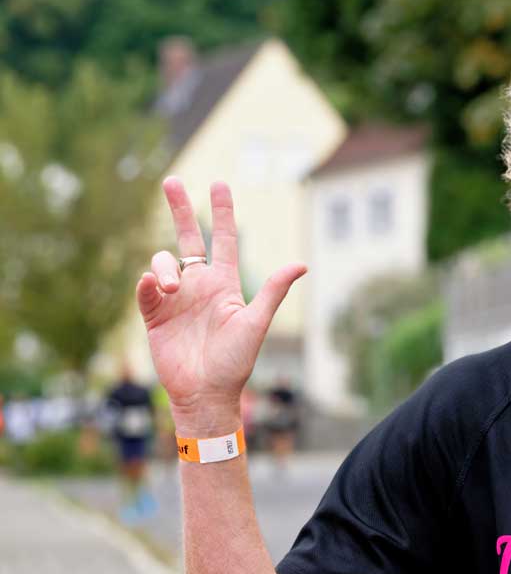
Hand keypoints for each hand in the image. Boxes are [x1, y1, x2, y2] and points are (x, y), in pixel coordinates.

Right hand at [135, 178, 305, 430]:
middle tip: (172, 181)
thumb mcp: (256, 323)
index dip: (223, 213)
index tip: (219, 185)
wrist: (206, 393)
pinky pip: (145, 288)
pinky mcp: (154, 314)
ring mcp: (175, 299)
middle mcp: (199, 285)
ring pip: (163, 261)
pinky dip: (148, 283)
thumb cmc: (236, 362)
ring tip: (171, 287)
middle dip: (180, 209)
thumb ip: (273, 292)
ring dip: (165, 266)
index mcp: (225, 285)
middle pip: (188, 238)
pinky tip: (155, 286)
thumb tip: (301, 264)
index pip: (224, 241)